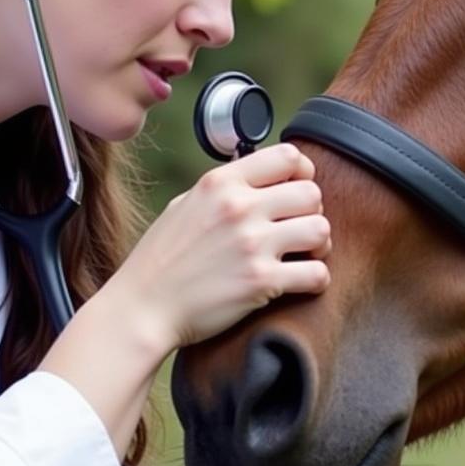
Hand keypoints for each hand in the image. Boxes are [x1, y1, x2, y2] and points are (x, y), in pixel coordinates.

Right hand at [109, 143, 330, 353]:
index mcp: (221, 183)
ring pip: (321, 229)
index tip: (298, 190)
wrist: (142, 309)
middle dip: (311, 211)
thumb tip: (260, 177)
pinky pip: (318, 273)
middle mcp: (239, 207)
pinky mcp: (261, 282)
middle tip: (298, 229)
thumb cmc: (162, 260)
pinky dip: (317, 279)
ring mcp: (252, 244)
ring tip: (304, 255)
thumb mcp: (186, 205)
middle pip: (311, 193)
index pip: (289, 156)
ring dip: (319, 244)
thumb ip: (225, 188)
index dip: (303, 173)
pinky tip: (302, 282)